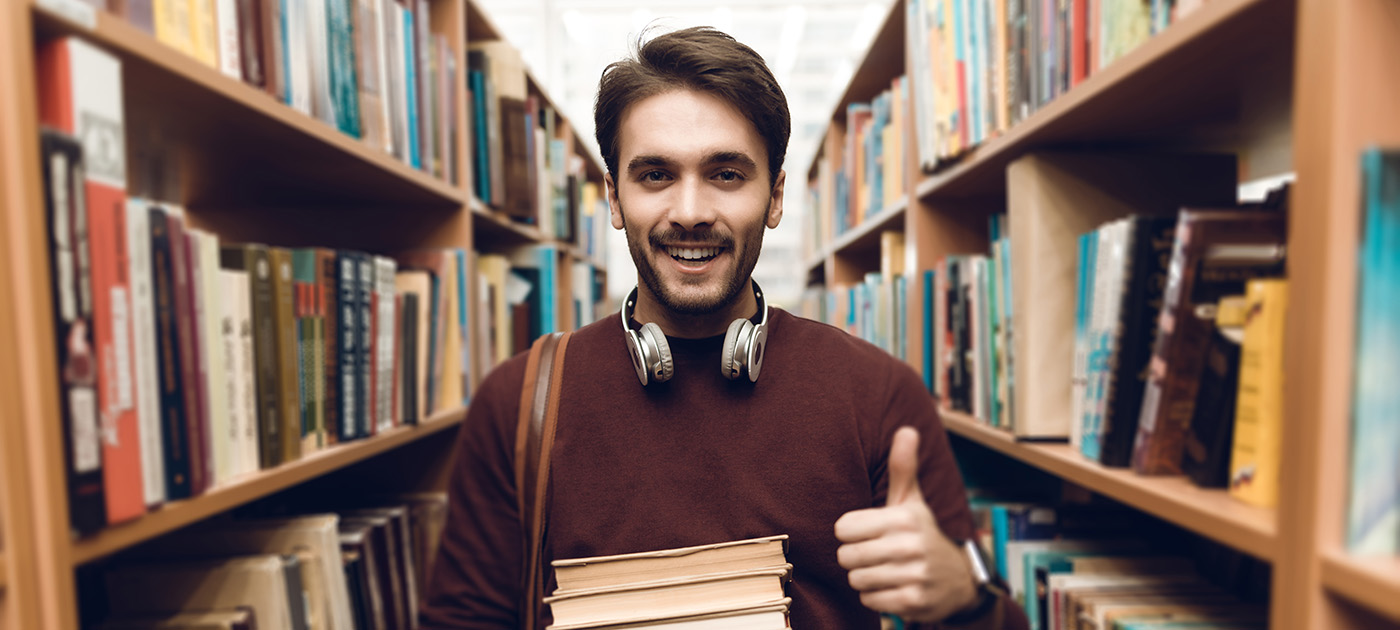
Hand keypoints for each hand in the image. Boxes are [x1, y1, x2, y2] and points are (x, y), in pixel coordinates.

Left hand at [834, 427, 979, 621]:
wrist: (962, 579)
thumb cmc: (923, 534)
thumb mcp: (913, 501)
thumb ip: (903, 467)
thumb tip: (906, 429)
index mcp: (905, 517)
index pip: (843, 528)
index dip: (851, 532)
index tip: (868, 532)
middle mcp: (911, 545)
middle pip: (846, 557)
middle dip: (855, 558)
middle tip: (875, 554)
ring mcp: (915, 575)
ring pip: (856, 580)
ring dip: (865, 578)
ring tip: (885, 570)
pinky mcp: (915, 602)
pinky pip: (870, 601)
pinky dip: (876, 597)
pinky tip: (893, 587)